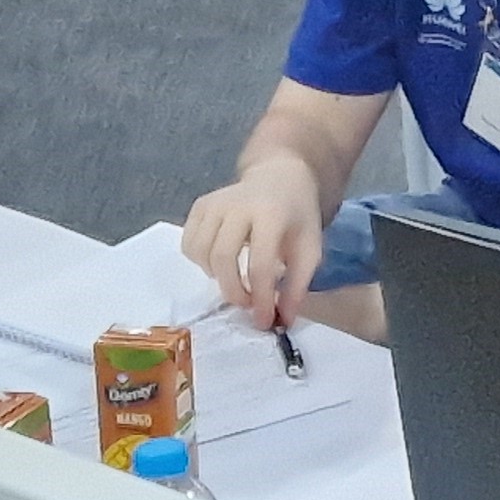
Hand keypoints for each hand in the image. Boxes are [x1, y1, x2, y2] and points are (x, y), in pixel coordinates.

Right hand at [183, 157, 329, 327]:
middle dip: (233, 291)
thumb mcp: (310, 249)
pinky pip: (188, 243)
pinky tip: (221, 262)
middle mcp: (238, 204)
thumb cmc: (297, 217)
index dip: (261, 299)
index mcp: (271, 214)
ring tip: (236, 279)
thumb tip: (283, 321)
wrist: (280, 177)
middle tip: (248, 304)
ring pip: (201, 253)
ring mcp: (215, 202)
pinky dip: (200, 261)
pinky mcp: (200, 205)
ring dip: (217, 277)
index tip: (264, 321)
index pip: (260, 265)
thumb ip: (298, 285)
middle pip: (223, 259)